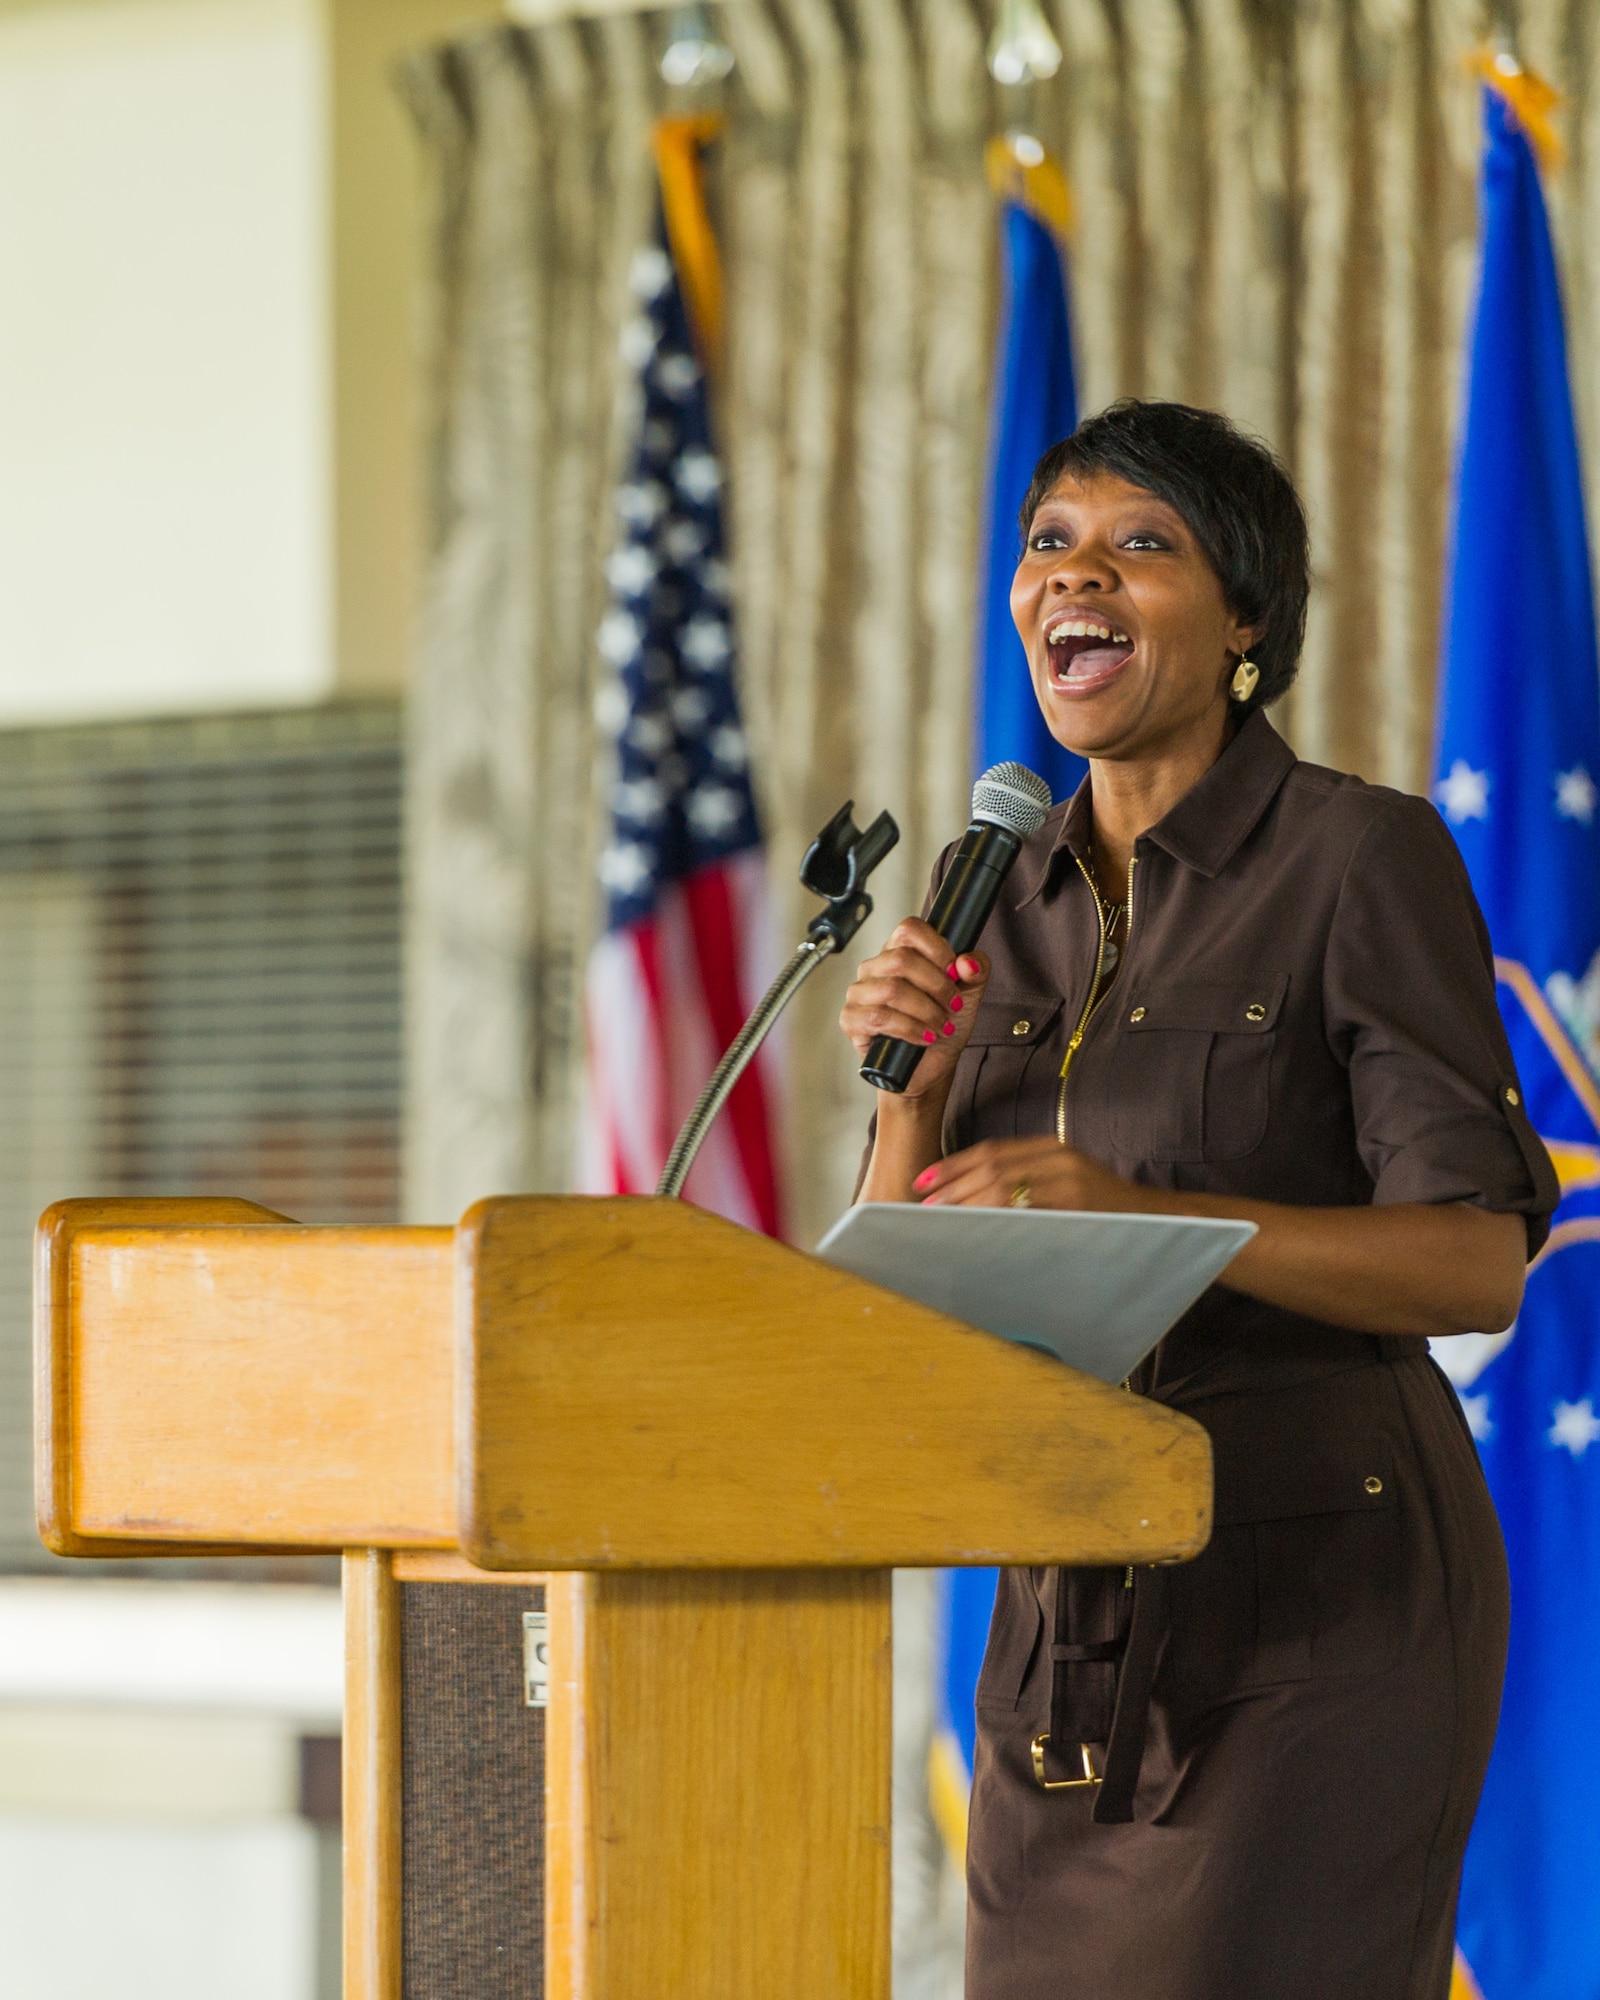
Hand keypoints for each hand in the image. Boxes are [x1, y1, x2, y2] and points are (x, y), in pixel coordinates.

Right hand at [839, 920, 988, 1101]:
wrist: (929, 1068)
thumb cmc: (941, 1027)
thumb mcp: (969, 995)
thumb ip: (976, 971)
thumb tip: (968, 962)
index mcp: (898, 952)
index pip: (909, 929)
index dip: (937, 947)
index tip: (955, 971)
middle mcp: (875, 968)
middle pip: (901, 959)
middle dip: (937, 985)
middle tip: (953, 1005)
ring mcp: (859, 993)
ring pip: (892, 989)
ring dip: (926, 1010)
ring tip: (941, 1026)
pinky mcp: (851, 1020)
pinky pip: (879, 1017)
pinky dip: (910, 1029)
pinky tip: (924, 1037)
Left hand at [913, 1136, 1148, 1209]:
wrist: (1154, 1217)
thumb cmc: (1101, 1207)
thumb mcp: (1065, 1180)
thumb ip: (1026, 1179)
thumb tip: (972, 1195)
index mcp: (1051, 1147)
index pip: (991, 1150)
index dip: (953, 1164)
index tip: (924, 1179)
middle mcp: (1058, 1157)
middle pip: (991, 1166)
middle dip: (952, 1185)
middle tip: (924, 1202)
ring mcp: (1068, 1181)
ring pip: (1003, 1186)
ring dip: (966, 1202)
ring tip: (941, 1217)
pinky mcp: (1076, 1205)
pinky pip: (1026, 1210)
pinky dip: (995, 1219)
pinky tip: (977, 1229)